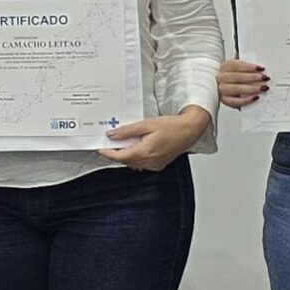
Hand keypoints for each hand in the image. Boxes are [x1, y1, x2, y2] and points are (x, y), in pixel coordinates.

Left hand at [97, 107, 212, 171]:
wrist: (189, 130)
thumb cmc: (172, 126)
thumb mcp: (146, 124)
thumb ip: (127, 131)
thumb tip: (111, 135)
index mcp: (144, 152)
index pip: (119, 157)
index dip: (107, 153)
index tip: (100, 147)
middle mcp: (149, 162)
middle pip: (125, 160)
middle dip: (116, 152)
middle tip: (108, 142)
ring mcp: (154, 165)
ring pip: (133, 163)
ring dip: (126, 154)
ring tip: (122, 142)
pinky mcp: (159, 164)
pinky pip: (142, 163)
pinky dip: (136, 156)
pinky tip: (136, 146)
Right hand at [218, 58, 265, 108]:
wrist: (226, 87)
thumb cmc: (235, 76)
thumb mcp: (240, 68)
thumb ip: (248, 68)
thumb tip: (261, 70)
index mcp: (225, 66)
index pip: (236, 65)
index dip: (249, 67)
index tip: (261, 68)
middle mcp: (221, 77)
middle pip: (237, 77)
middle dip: (253, 77)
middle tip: (265, 78)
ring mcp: (222, 89)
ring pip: (236, 88)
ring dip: (252, 88)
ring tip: (263, 88)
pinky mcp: (225, 100)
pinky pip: (235, 101)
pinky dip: (246, 100)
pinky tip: (255, 97)